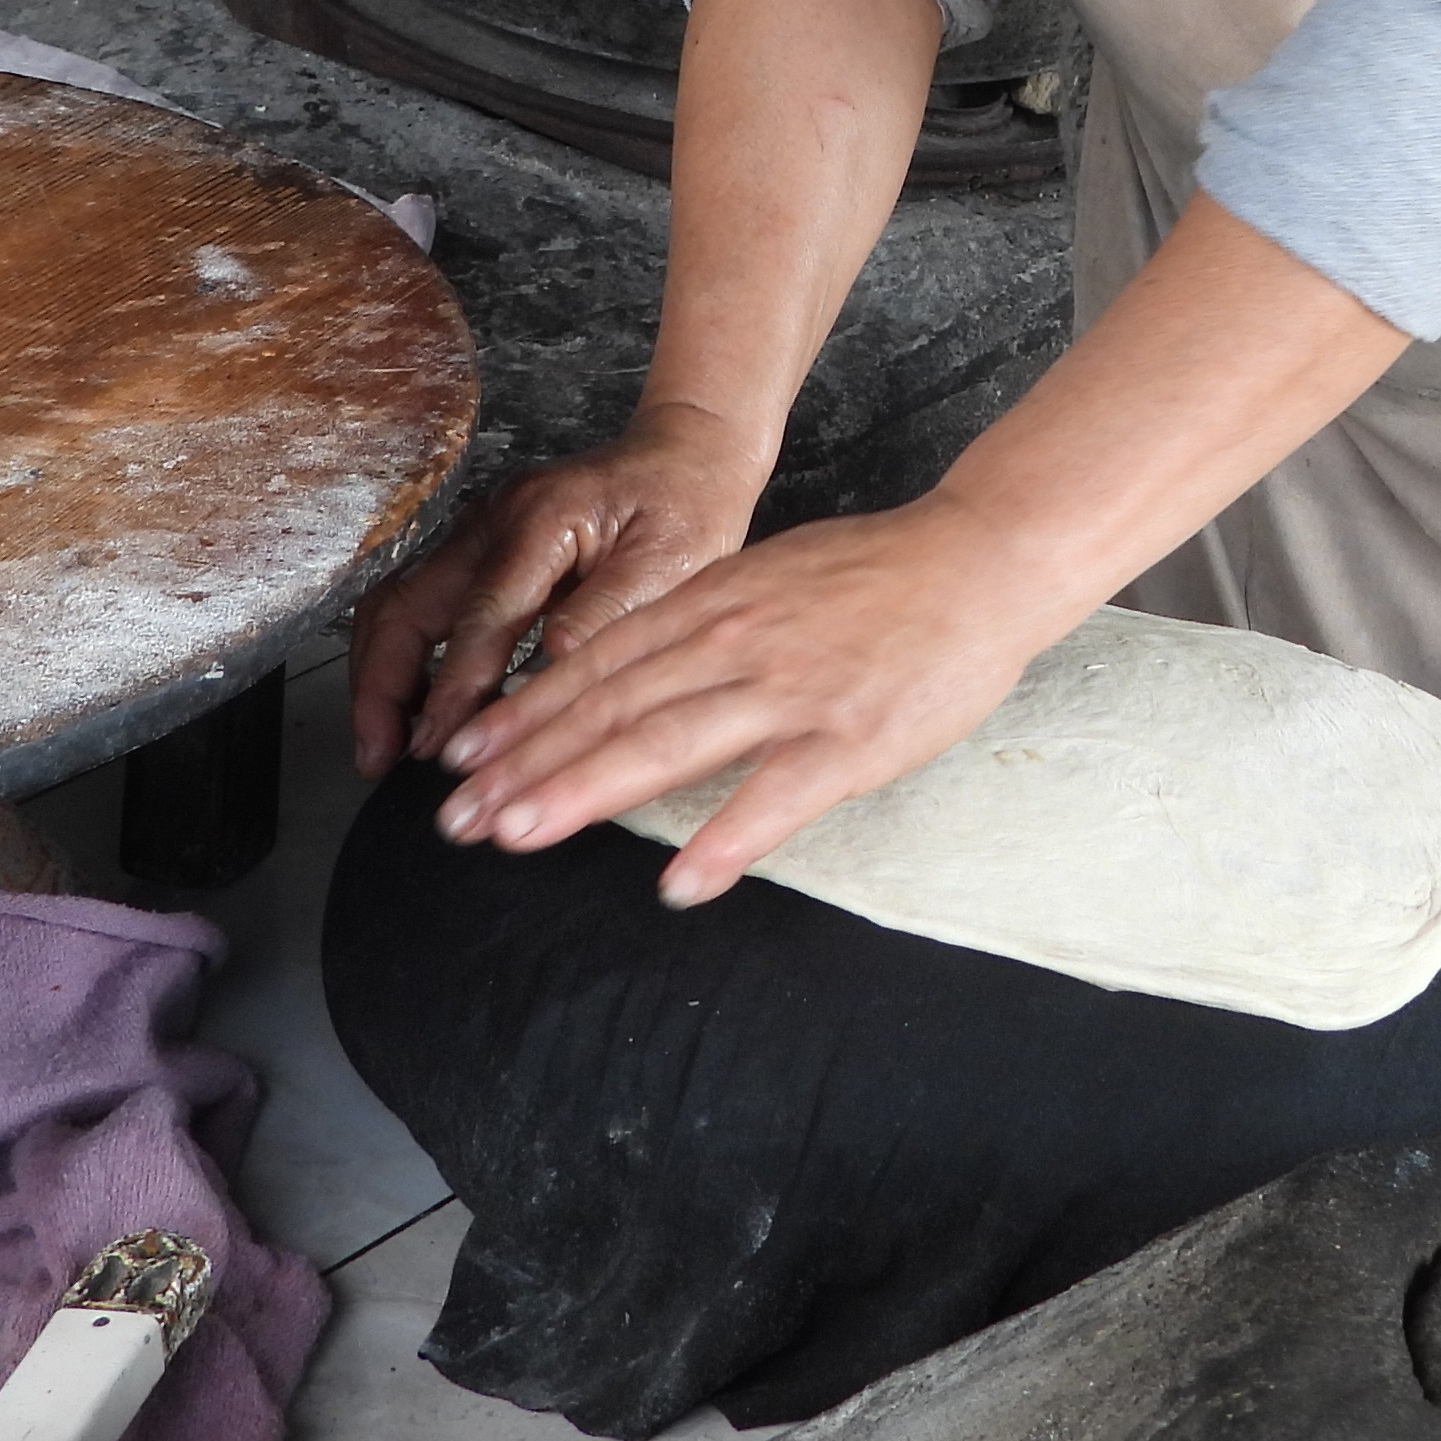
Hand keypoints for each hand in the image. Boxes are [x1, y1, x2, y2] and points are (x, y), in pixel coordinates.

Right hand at [347, 408, 765, 782]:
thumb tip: (549, 668)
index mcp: (542, 518)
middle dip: (381, 685)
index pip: (481, 615)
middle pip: (405, 604)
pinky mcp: (479, 550)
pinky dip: (407, 661)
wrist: (687, 455)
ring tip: (381, 747)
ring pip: (399, 605)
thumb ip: (605, 613)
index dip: (453, 688)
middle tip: (377, 756)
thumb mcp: (669, 561)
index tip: (437, 748)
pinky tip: (416, 712)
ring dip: (381, 676)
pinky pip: (422, 607)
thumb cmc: (685, 506)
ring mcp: (477, 532)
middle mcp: (493, 520)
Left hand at [430, 491, 1085, 903]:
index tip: (463, 759)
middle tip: (459, 817)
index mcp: (716, 603)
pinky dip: (726, 841)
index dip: (525, 715)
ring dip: (587, 789)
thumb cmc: (878, 574)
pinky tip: (681, 884)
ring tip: (520, 834)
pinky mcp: (852, 739)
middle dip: (527, 764)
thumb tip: (623, 673)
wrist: (982, 557)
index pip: (598, 664)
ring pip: (670, 743)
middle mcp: (738, 643)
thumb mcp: (768, 576)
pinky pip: (778, 797)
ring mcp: (793, 692)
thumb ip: (698, 622)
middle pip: (612, 707)